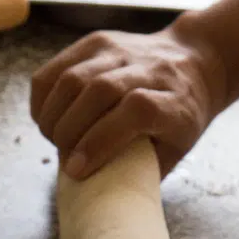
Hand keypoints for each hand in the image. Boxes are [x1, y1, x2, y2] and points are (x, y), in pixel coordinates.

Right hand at [30, 15, 224, 180]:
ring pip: (73, 77)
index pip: (135, 111)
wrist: (195, 62)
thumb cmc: (182, 117)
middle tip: (63, 157)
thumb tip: (100, 195)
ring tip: (53, 139)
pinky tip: (45, 118)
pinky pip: (57, 67)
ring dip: (53, 115)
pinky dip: (43, 96)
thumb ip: (144, 169)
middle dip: (70, 131)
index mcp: (174, 100)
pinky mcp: (97, 42)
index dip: (100, 141)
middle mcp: (148, 69)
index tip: (77, 170)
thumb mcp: (177, 149)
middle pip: (98, 91)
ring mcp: (120, 51)